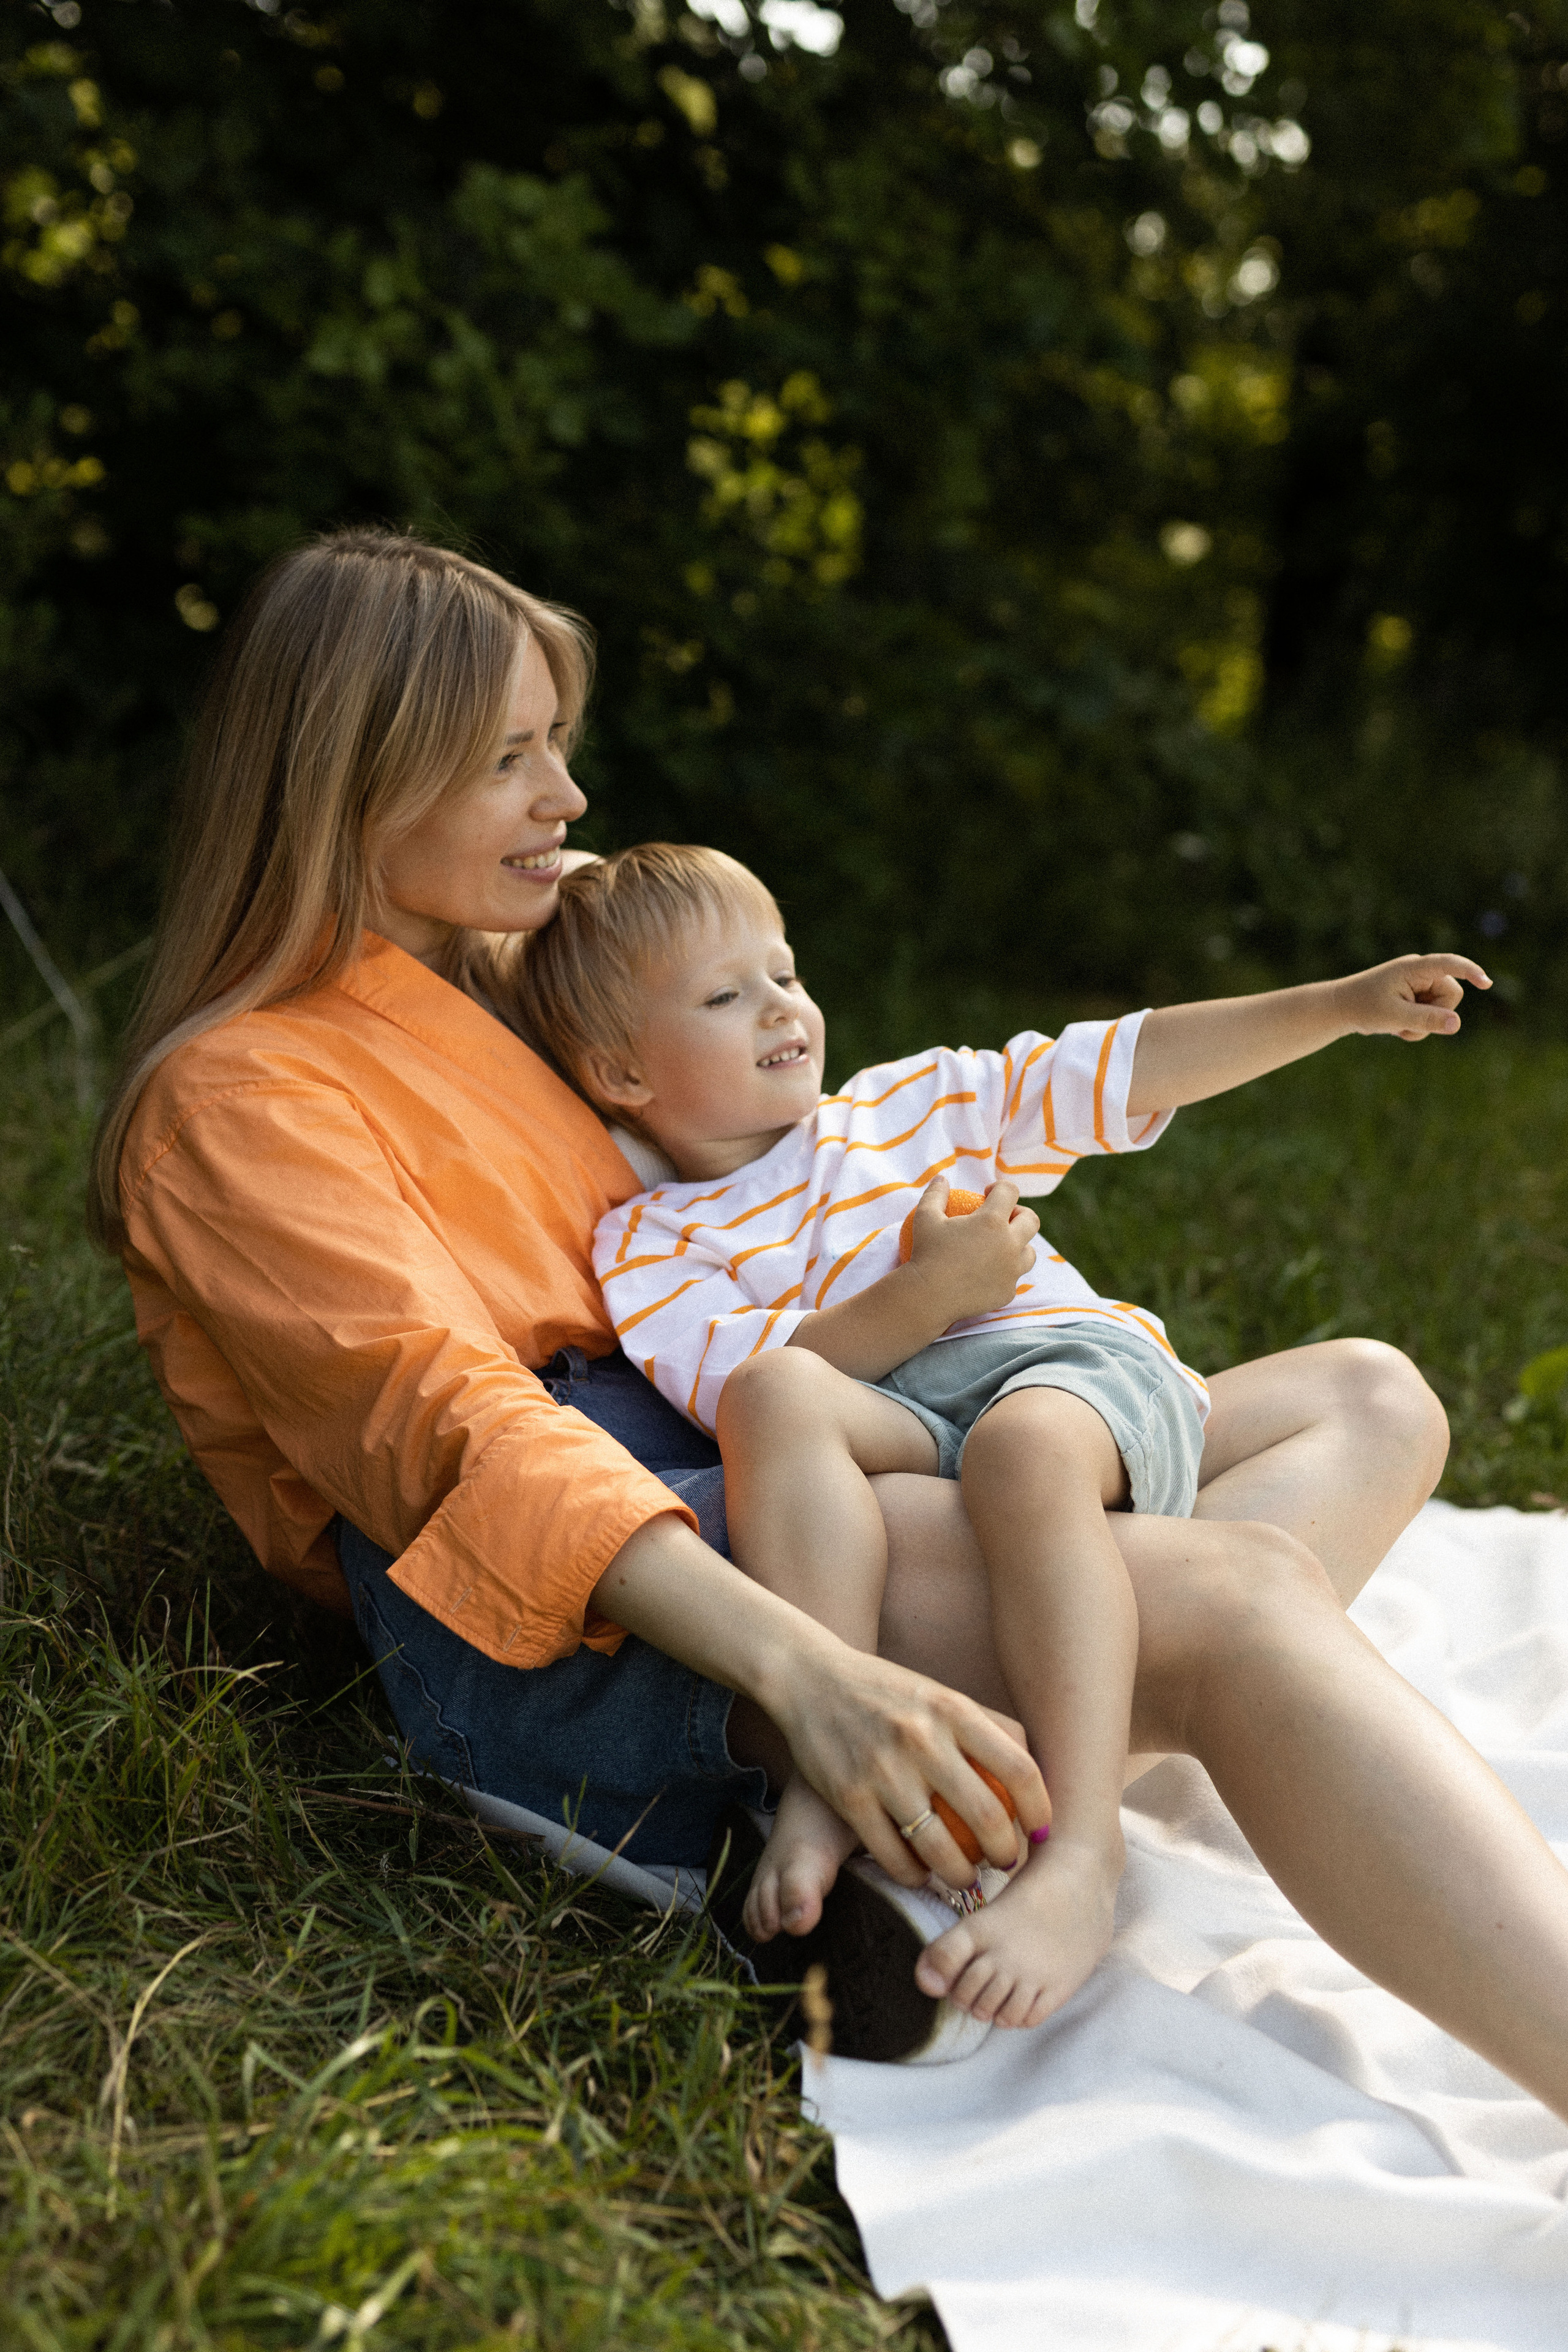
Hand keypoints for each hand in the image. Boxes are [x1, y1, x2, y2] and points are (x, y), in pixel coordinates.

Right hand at [769, 1633, 1048, 1888]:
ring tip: (965, 1877)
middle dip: (1005, 1854)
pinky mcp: (849, 1797)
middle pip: (986, 1817)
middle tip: (1004, 1863)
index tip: (1040, 1832)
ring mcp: (883, 1770)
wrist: (809, 1678)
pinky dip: (913, 1875)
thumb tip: (1034, 1780)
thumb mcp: (940, 1695)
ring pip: (940, 1848)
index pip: (1019, 1769)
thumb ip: (986, 1728)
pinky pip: (893, 1855)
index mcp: (952, 1709)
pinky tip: (920, 1874)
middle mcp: (921, 1738)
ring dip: (961, 1875)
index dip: (1040, 1810)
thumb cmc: (887, 1693)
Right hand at [905, 1176, 1038, 1325]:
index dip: (1000, 1187)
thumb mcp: (925, 1217)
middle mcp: (1009, 1244)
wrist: (927, 1297)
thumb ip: (936, 1194)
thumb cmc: (925, 1253)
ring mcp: (1011, 1271)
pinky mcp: (1008, 1292)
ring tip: (1000, 1247)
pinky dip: (1004, 1273)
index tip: (988, 1193)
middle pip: (1031, 1220)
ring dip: (1018, 1245)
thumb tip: (942, 1178)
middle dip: (1020, 1214)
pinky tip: (988, 1273)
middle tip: (1004, 1217)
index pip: (1009, 1192)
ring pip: (1029, 1253)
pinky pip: (1013, 1279)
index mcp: (992, 1221)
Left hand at [1333, 952, 1490, 1042]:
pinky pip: (1432, 1016)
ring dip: (1423, 1024)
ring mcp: (1419, 985)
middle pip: (1452, 995)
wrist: (1341, 1009)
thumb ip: (1426, 1020)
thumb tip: (1456, 1024)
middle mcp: (1420, 973)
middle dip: (1435, 1014)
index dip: (1470, 971)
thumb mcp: (1394, 1016)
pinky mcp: (1417, 998)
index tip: (1486, 984)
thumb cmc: (1363, 1007)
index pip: (1449, 964)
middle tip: (1406, 1023)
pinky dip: (1417, 1027)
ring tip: (1397, 1025)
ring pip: (1443, 1009)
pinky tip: (1397, 1027)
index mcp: (1414, 967)